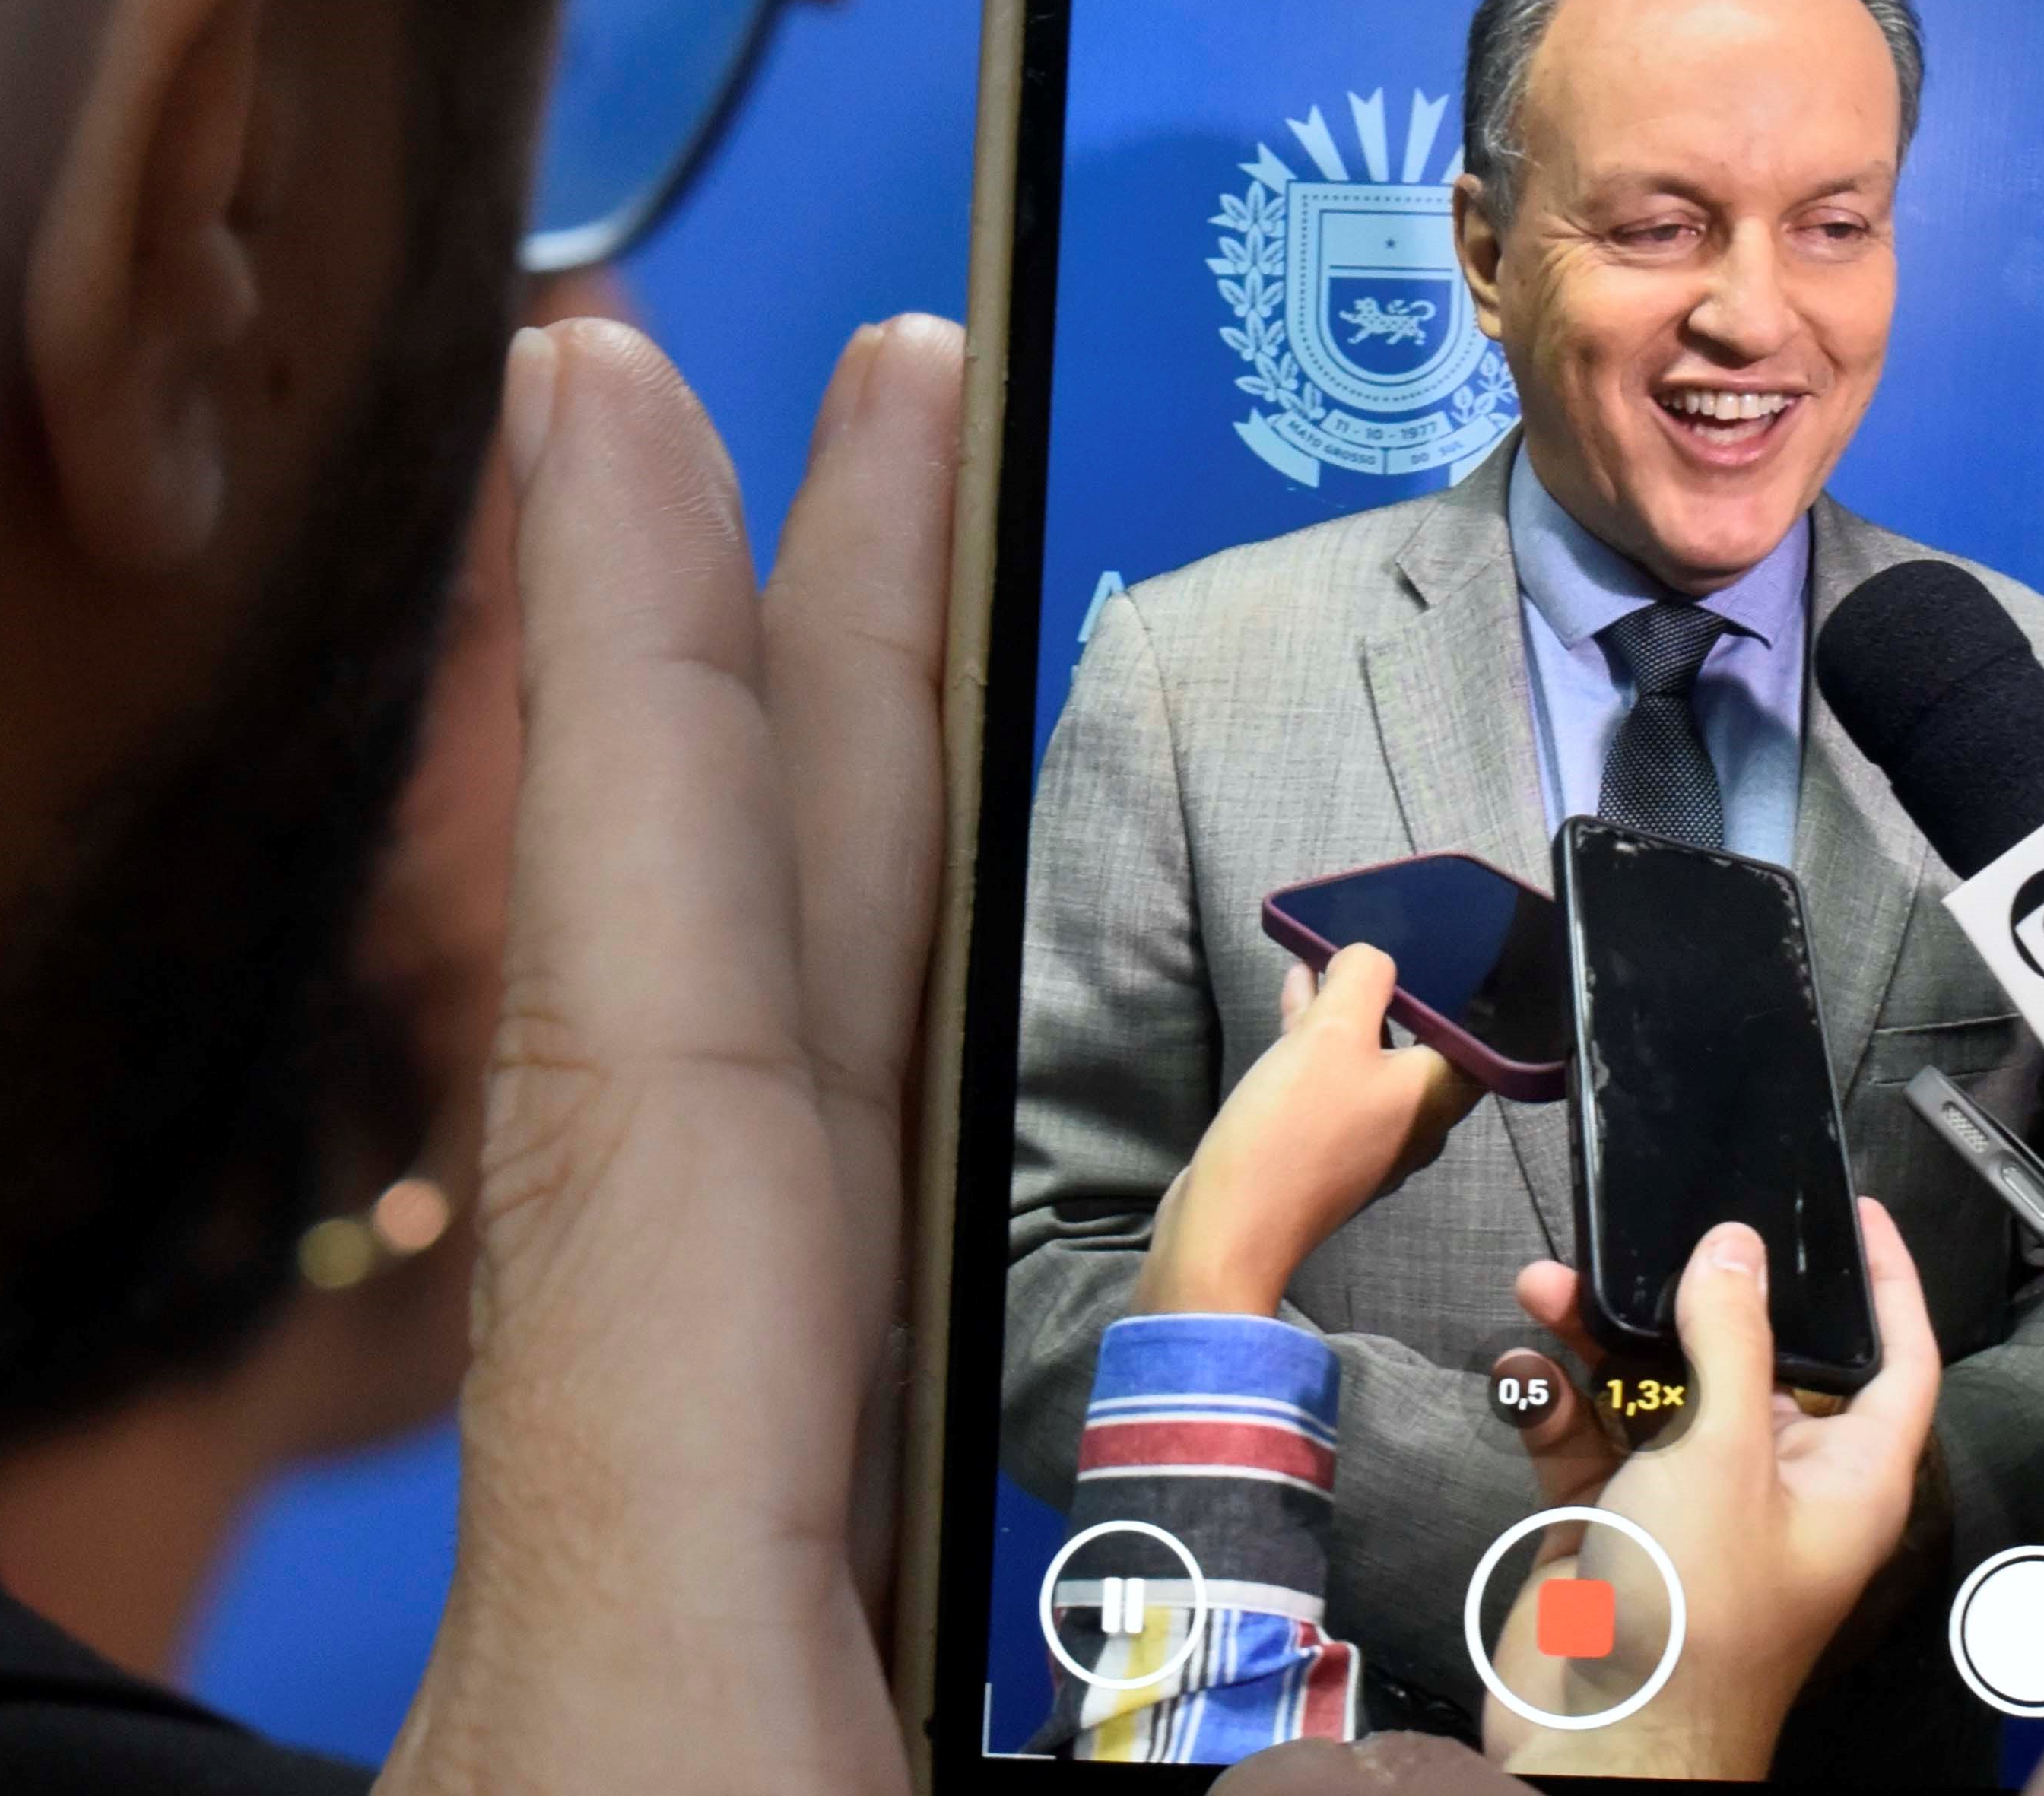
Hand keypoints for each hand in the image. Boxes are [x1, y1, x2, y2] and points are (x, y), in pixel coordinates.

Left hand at [382, 314, 960, 1795]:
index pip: (663, 1066)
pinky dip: (878, 1137)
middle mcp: (640, 1563)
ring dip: (871, 878)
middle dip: (803, 677)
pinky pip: (824, 1339)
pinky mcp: (724, 1682)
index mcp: (650, 1623)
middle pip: (733, 1037)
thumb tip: (1433, 1754)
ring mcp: (673, 1614)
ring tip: (936, 632)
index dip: (649, 712)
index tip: (610, 399)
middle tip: (879, 384)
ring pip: (788, 1175)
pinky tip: (955, 1085)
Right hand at [1131, 944, 1481, 1316]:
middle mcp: (1416, 1123)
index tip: (1429, 951)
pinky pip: (1332, 1082)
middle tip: (1366, 948)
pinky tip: (1294, 999)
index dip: (1456, 988)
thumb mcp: (1332, 1032)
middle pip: (1416, 1042)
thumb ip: (1362, 978)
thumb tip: (1369, 957)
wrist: (1230, 1227)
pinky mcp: (1325, 1151)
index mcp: (1439, 1096)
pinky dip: (1318, 1042)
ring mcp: (1370, 1141)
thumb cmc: (1294, 1131)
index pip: (1475, 1033)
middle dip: (1389, 993)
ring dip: (1345, 1013)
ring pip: (1367, 1059)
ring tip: (1320, 961)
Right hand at [1478, 1204, 1941, 1779]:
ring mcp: (1690, 1503)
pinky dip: (1556, 1398)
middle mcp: (1774, 1484)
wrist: (1601, 1745)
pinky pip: (1589, 1435)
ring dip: (1600, 1336)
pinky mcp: (1614, 1519)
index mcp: (1845, 1478)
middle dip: (1691, 1296)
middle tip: (1644, 1234)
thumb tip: (1735, 1249)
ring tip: (1548, 1288)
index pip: (1896, 1362)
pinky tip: (1524, 1367)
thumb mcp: (1726, 1457)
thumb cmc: (1698, 1618)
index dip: (1888, 1285)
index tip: (1859, 1215)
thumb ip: (1733, 1340)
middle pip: (1750, 1358)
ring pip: (1655, 1389)